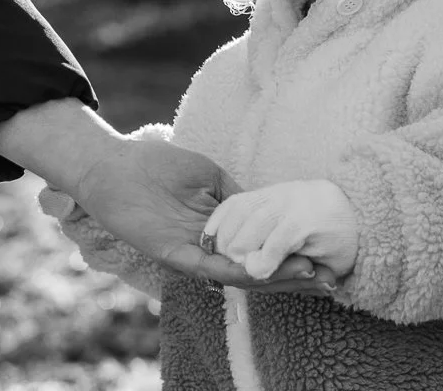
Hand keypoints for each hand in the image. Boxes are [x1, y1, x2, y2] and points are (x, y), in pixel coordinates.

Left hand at [70, 137, 335, 294]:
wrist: (114, 166)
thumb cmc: (157, 165)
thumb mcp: (209, 175)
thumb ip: (236, 194)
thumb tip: (264, 203)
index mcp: (218, 227)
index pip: (259, 245)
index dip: (289, 252)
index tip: (323, 254)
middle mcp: (209, 246)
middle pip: (255, 266)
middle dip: (290, 273)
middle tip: (328, 278)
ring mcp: (192, 252)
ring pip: (238, 274)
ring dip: (273, 277)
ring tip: (306, 275)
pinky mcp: (174, 254)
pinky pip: (209, 268)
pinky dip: (236, 271)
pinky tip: (263, 272)